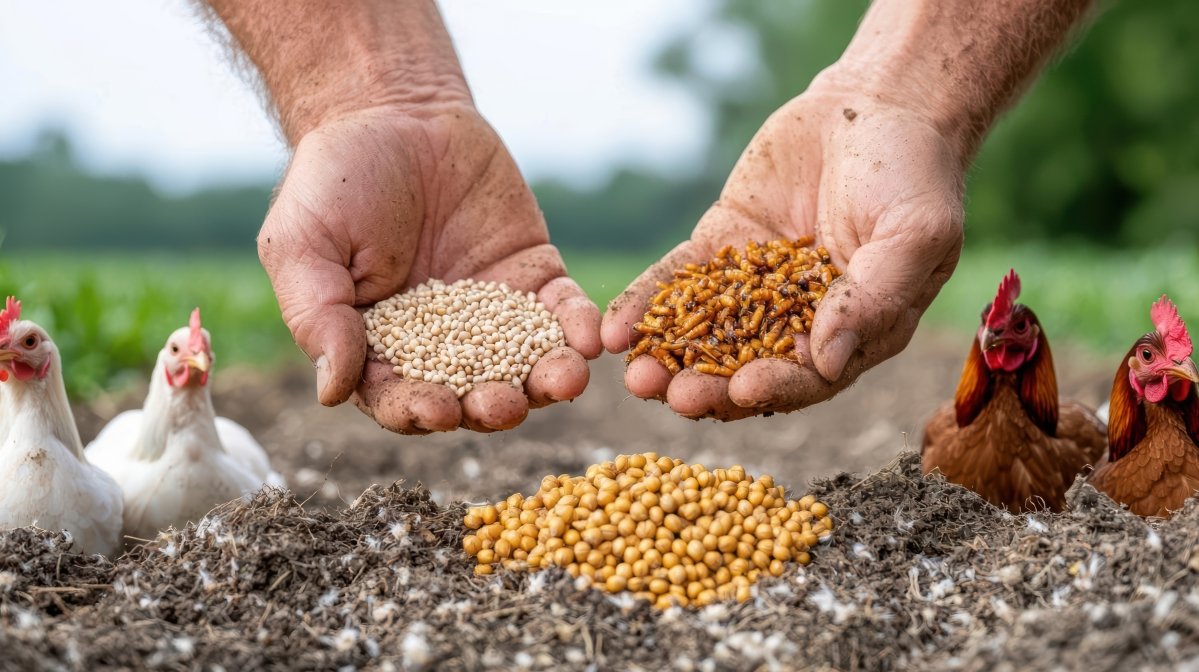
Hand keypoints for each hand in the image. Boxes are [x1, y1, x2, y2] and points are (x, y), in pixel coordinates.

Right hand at [258, 106, 601, 432]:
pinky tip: (591, 338)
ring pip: (525, 364)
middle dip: (491, 405)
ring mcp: (493, 314)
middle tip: (504, 404)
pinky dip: (577, 327)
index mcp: (380, 349)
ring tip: (565, 381)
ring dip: (547, 380)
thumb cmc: (333, 181)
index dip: (418, 410)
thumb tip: (332, 393)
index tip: (436, 411)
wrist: (393, 112)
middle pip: (471, 394)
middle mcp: (441, 345)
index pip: (400, 397)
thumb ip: (317, 317)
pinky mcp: (534, 276)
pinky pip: (561, 312)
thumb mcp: (303, 245)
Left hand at [601, 86, 964, 419]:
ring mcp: (753, 287)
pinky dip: (647, 305)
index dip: (775, 388)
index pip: (810, 376)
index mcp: (855, 333)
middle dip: (706, 385)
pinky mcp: (719, 250)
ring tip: (633, 375)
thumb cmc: (914, 173)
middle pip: (747, 367)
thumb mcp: (913, 234)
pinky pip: (677, 282)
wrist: (879, 104)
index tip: (740, 393)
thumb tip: (828, 362)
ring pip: (705, 333)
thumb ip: (874, 297)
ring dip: (669, 358)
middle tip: (667, 394)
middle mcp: (800, 321)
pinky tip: (616, 327)